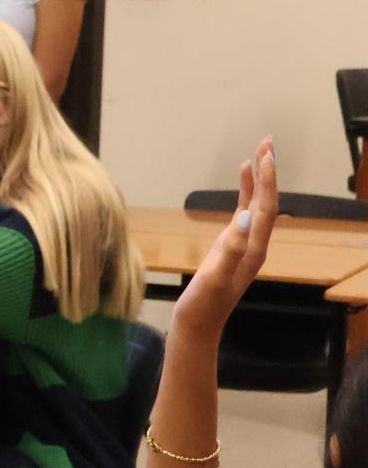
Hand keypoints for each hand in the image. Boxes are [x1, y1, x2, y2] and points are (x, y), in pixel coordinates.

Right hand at [174, 139, 278, 330]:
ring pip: (258, 205)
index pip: (265, 208)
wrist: (198, 324)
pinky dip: (246, 193)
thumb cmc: (203, 304)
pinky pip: (244, 213)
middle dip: (268, 172)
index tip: (266, 156)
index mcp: (253, 249)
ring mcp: (244, 244)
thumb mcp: (214, 278)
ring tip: (259, 153)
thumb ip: (231, 249)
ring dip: (260, 179)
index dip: (266, 182)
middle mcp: (254, 244)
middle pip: (267, 202)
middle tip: (267, 142)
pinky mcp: (233, 246)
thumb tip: (246, 216)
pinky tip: (243, 179)